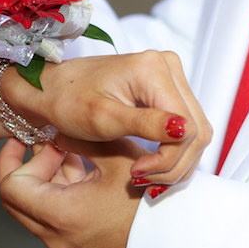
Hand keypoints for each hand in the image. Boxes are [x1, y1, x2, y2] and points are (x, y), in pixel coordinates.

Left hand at [0, 137, 145, 247]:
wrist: (178, 242)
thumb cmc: (151, 200)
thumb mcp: (117, 158)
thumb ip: (81, 140)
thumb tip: (59, 129)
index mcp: (59, 215)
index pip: (11, 185)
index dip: (18, 158)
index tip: (37, 139)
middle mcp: (55, 236)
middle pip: (15, 200)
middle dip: (24, 166)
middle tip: (41, 142)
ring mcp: (66, 244)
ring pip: (34, 207)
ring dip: (44, 177)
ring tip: (67, 149)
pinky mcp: (79, 244)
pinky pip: (53, 216)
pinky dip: (58, 190)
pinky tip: (82, 168)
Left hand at [15, 51, 212, 188]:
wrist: (53, 89)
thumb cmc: (68, 100)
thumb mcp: (104, 118)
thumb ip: (146, 124)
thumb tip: (185, 130)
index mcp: (152, 69)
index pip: (185, 126)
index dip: (168, 158)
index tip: (139, 174)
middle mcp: (167, 66)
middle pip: (196, 130)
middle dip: (174, 163)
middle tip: (144, 181)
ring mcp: (170, 76)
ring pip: (194, 131)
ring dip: (175, 160)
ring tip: (145, 176)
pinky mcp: (167, 89)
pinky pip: (184, 127)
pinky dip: (172, 151)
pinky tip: (151, 165)